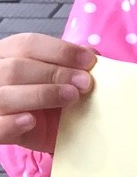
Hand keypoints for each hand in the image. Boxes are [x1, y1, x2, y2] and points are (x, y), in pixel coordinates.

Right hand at [0, 35, 95, 151]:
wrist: (45, 132)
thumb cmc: (51, 98)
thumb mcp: (62, 78)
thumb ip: (72, 63)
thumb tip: (89, 53)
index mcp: (7, 54)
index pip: (28, 44)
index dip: (60, 51)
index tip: (89, 61)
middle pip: (16, 68)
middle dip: (55, 74)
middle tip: (85, 83)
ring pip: (6, 95)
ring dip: (42, 95)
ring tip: (71, 97)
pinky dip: (12, 124)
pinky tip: (31, 121)